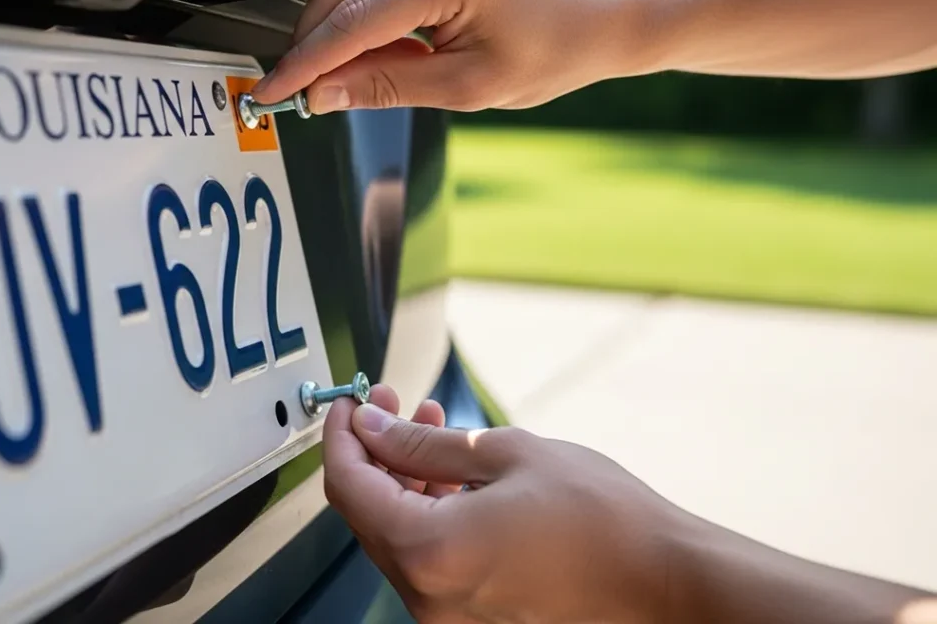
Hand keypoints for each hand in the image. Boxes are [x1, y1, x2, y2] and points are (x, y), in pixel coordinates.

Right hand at [252, 0, 655, 113]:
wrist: (604, 10)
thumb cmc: (555, 50)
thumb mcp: (471, 86)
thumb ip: (390, 86)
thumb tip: (325, 94)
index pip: (353, 22)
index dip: (306, 63)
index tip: (270, 92)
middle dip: (311, 41)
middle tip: (301, 91)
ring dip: (335, 26)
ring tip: (343, 76)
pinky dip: (362, 9)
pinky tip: (373, 46)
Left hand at [322, 386, 681, 623]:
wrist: (664, 580)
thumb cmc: (601, 519)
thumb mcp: (505, 454)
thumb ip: (423, 445)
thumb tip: (372, 426)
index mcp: (430, 553)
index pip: (350, 486)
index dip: (342, 436)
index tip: (351, 404)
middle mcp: (428, 596)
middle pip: (368, 514)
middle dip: (375, 453)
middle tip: (395, 406)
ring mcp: (449, 615)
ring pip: (399, 536)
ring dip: (403, 480)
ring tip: (431, 429)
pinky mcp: (472, 618)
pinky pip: (430, 559)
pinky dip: (429, 513)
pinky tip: (454, 476)